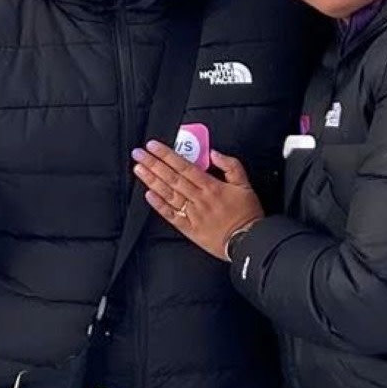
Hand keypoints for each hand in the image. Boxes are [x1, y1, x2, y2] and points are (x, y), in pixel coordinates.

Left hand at [130, 140, 264, 258]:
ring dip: (152, 180)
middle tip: (138, 154)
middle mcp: (199, 198)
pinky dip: (159, 205)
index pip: (184, 166)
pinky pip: (171, 215)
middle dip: (153, 164)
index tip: (153, 146)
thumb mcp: (245, 185)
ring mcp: (192, 213)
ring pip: (168, 194)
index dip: (167, 155)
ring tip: (139, 169)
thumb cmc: (247, 214)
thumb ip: (231, 165)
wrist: (248, 240)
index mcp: (211, 186)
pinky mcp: (188, 228)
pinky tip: (148, 195)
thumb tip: (214, 153)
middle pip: (172, 177)